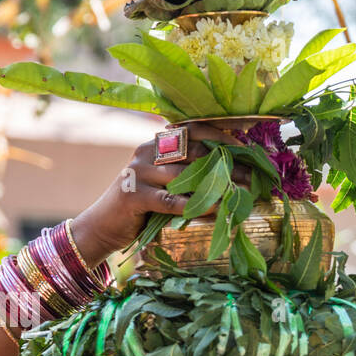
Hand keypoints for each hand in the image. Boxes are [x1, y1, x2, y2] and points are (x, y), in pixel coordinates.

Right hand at [69, 122, 252, 266]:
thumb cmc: (141, 207)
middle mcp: (146, 152)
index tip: (245, 145)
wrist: (102, 227)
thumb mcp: (163, 184)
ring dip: (216, 185)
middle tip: (252, 176)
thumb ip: (186, 175)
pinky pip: (172, 199)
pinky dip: (196, 205)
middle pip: (193, 151)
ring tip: (240, 194)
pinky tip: (216, 210)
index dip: (219, 134)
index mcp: (155, 144)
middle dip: (226, 164)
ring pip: (184, 175)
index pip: (190, 129)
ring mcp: (138, 172)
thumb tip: (229, 176)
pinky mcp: (134, 195)